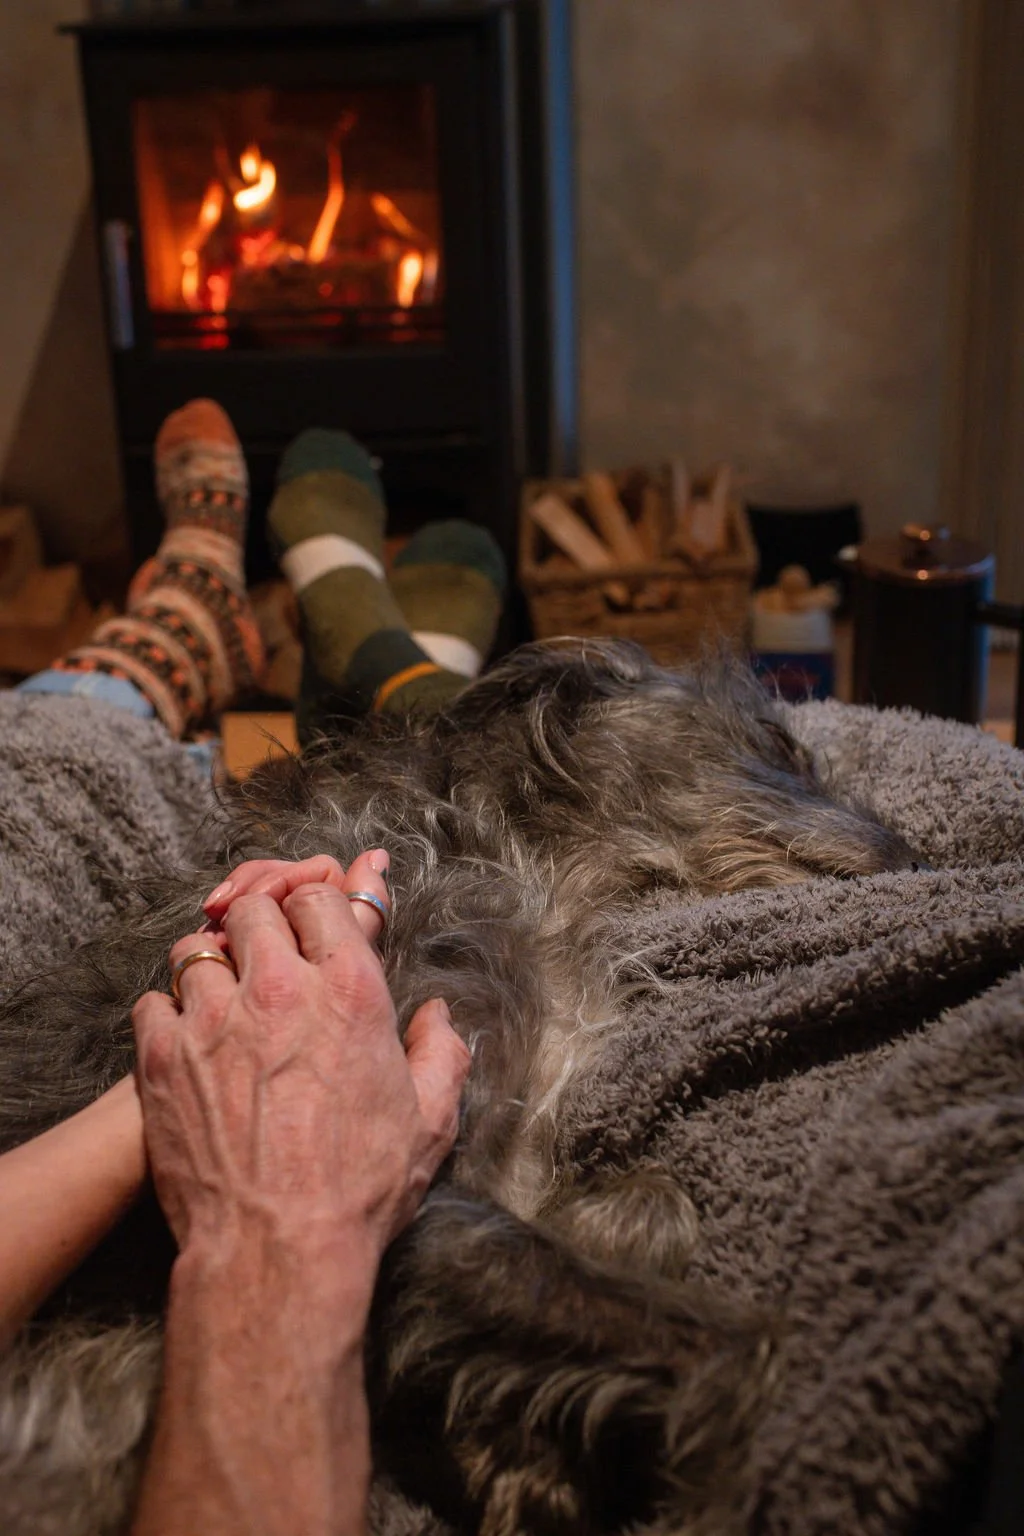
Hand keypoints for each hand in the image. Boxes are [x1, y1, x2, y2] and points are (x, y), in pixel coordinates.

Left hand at [132, 850, 469, 1283]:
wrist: (277, 1251)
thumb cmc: (358, 1190)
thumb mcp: (430, 1120)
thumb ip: (440, 1053)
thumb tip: (436, 1016)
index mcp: (350, 992)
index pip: (320, 899)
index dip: (314, 908)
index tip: (312, 932)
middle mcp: (280, 989)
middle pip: (254, 909)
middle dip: (260, 925)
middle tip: (265, 961)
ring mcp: (213, 1019)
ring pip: (195, 948)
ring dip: (211, 967)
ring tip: (222, 1001)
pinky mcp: (160, 1056)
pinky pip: (152, 1001)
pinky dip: (167, 1013)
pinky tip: (186, 1041)